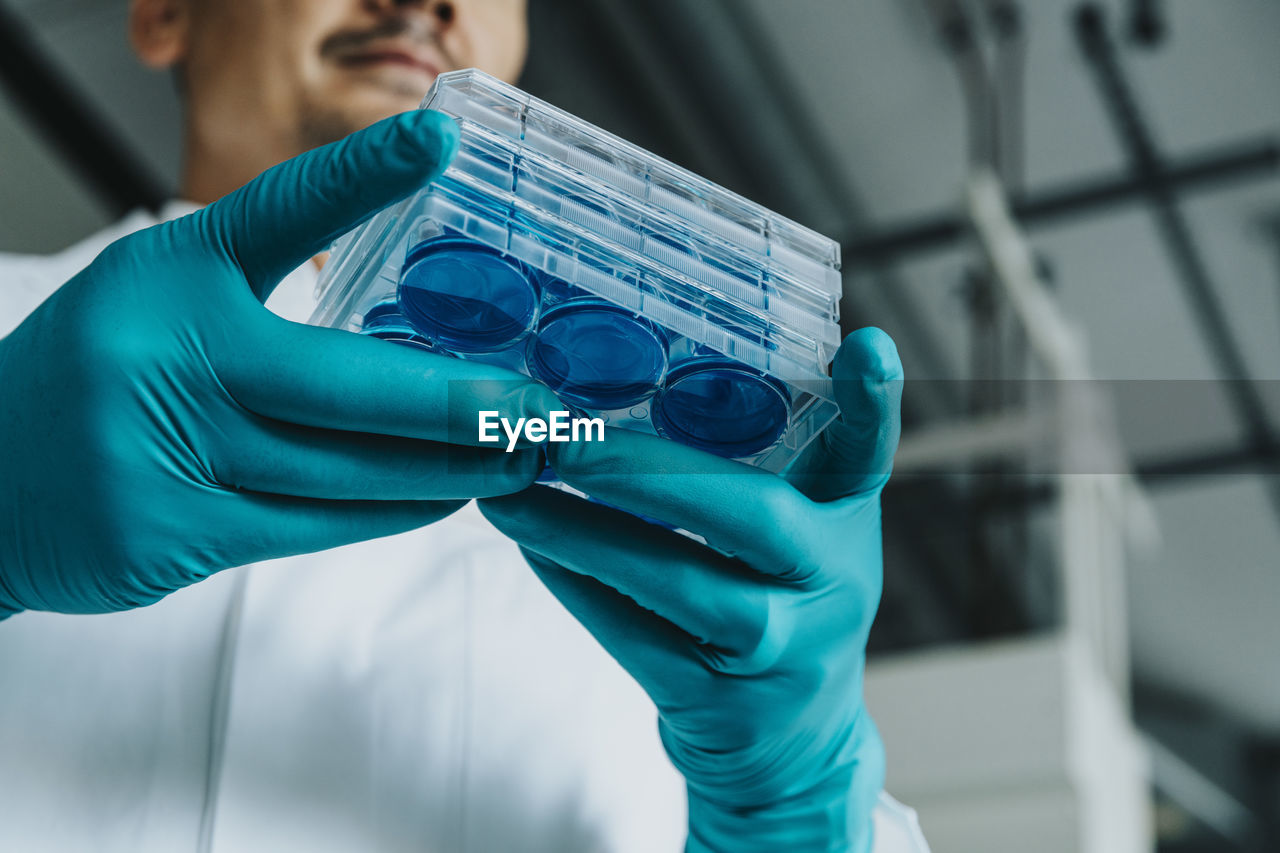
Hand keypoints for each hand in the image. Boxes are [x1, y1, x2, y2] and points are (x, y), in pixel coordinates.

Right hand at [0, 109, 558, 616]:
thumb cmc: (99, 379)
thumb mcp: (158, 303)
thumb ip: (258, 298)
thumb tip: (409, 333)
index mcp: (166, 275)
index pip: (276, 212)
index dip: (361, 173)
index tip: (439, 138)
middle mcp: (165, 356)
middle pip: (351, 385)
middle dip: (465, 405)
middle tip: (543, 409)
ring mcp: (164, 452)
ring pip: (347, 470)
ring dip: (448, 470)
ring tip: (514, 458)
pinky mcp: (172, 533)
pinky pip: (316, 526)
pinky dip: (392, 512)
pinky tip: (443, 498)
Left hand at [478, 328, 902, 851]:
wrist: (793, 742)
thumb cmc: (786, 600)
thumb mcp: (809, 530)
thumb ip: (773, 460)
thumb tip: (669, 361)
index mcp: (848, 525)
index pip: (868, 454)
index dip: (872, 402)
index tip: (868, 345)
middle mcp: (831, 587)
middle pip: (751, 518)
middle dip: (651, 473)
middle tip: (564, 437)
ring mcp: (779, 653)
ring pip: (674, 582)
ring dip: (581, 534)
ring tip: (511, 491)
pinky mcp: (717, 703)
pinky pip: (633, 634)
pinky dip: (575, 585)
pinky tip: (530, 546)